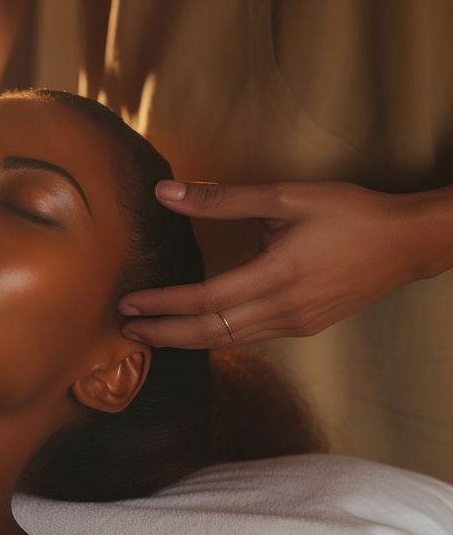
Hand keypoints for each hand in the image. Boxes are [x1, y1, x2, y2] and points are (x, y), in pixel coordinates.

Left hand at [118, 180, 426, 348]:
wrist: (408, 244)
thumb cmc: (351, 215)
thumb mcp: (286, 196)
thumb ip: (223, 199)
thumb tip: (168, 193)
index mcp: (277, 276)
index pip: (204, 299)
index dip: (162, 304)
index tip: (129, 303)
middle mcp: (285, 309)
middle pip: (210, 333)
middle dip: (164, 334)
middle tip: (127, 329)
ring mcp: (296, 323)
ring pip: (229, 341)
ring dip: (186, 339)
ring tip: (152, 332)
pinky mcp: (305, 326)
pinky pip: (250, 338)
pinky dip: (216, 337)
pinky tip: (199, 328)